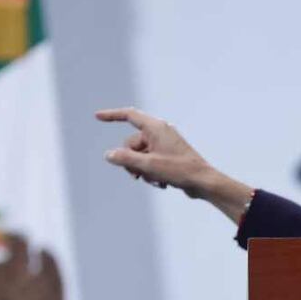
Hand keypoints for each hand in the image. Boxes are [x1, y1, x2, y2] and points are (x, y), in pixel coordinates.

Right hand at [96, 108, 254, 222]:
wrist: (203, 182)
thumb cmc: (179, 170)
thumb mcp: (148, 165)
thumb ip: (126, 159)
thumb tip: (109, 155)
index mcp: (156, 127)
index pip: (129, 115)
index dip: (112, 115)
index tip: (97, 116)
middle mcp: (160, 132)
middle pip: (131, 143)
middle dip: (131, 161)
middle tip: (136, 175)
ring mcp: (164, 144)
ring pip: (140, 156)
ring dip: (142, 170)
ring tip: (155, 181)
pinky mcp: (168, 156)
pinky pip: (150, 162)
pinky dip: (151, 173)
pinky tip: (161, 184)